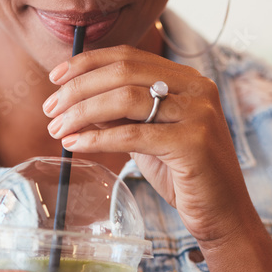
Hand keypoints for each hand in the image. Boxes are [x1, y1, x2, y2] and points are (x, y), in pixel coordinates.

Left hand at [44, 44, 259, 246]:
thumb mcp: (146, 138)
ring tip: (57, 128)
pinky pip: (133, 134)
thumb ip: (118, 115)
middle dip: (78, 88)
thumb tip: (73, 100)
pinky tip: (74, 145)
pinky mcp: (193, 143)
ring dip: (82, 112)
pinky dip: (97, 139)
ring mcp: (198, 113)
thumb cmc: (183, 175)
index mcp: (187, 79)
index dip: (87, 63)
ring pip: (125, 99)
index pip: (129, 56)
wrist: (222, 214)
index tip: (55, 78)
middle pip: (123, 72)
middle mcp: (197, 88)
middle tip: (49, 108)